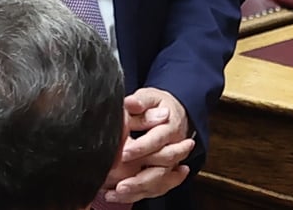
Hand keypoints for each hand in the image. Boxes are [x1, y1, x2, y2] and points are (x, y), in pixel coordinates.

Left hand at [102, 87, 195, 202]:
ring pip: (159, 182)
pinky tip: (119, 195)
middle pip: (162, 166)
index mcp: (171, 127)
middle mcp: (174, 147)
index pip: (158, 140)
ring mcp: (171, 162)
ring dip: (138, 190)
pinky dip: (139, 194)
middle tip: (120, 185)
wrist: (175, 113)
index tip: (124, 153)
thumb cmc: (159, 105)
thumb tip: (131, 103)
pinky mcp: (165, 173)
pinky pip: (156, 188)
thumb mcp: (150, 97)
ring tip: (116, 193)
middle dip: (140, 178)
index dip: (142, 148)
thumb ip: (140, 101)